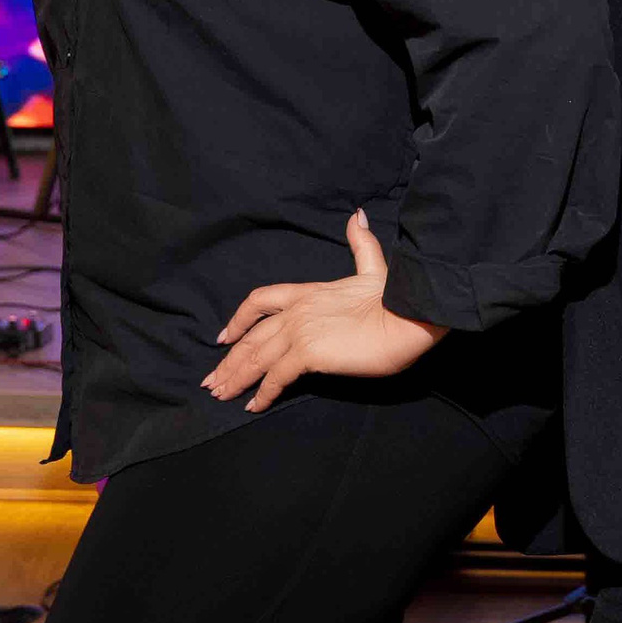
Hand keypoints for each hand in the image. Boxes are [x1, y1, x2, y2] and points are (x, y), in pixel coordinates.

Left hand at [205, 211, 444, 413]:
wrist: (408, 315)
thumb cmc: (395, 297)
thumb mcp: (374, 267)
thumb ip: (362, 244)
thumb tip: (356, 216)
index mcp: (308, 292)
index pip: (259, 301)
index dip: (238, 320)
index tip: (222, 338)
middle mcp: (296, 311)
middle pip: (251, 337)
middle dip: (229, 360)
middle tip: (213, 381)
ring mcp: (299, 332)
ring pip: (255, 358)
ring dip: (236, 379)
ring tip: (222, 395)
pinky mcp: (308, 354)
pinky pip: (276, 377)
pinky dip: (262, 394)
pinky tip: (253, 406)